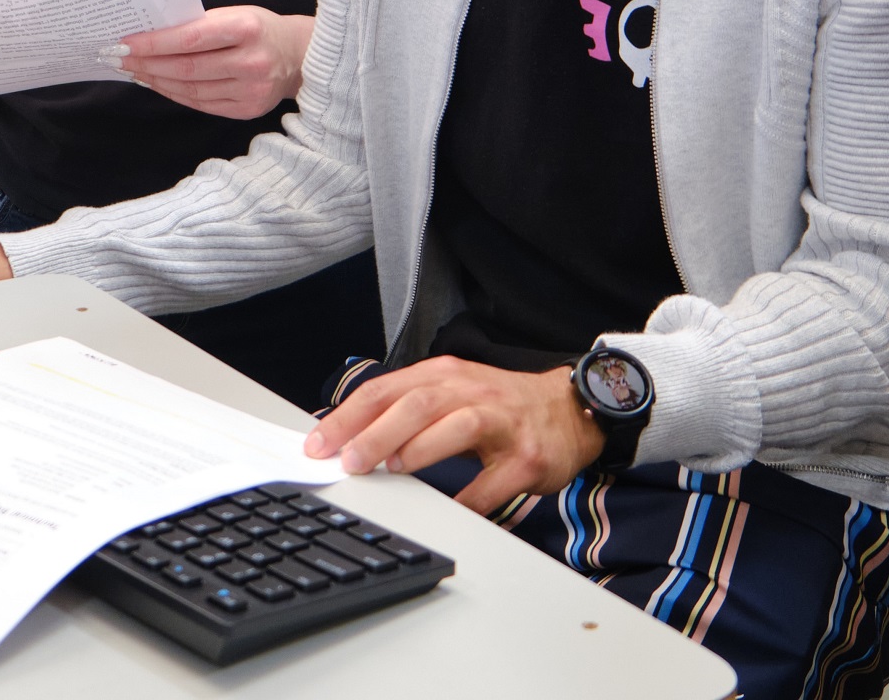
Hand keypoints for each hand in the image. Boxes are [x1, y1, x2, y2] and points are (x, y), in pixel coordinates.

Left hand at [104, 8, 314, 118]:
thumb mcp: (235, 15)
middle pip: (187, 69)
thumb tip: (152, 36)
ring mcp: (252, 90)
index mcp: (247, 29)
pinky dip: (176, 94)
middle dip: (148, 64)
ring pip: (191, 90)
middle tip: (120, 59)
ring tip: (135, 71)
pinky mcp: (248, 110)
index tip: (125, 43)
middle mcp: (252, 62)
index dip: (154, 44)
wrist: (299, 56)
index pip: (190, 39)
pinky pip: (202, 104)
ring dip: (157, 81)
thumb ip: (200, 26)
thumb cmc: (259, 29)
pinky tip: (159, 84)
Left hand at [303, 357, 603, 514]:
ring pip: (458, 424)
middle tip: (349, 460)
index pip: (387, 390)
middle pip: (419, 403)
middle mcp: (472, 393)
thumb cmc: (500, 406)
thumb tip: (347, 438)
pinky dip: (469, 497)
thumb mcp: (452, 395)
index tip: (318, 443)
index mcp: (445, 376)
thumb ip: (406, 410)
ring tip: (393, 467)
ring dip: (421, 447)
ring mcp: (503, 423)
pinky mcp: (527, 457)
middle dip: (378, 431)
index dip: (349, 416)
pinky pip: (494, 481)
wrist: (570, 410)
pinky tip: (446, 511)